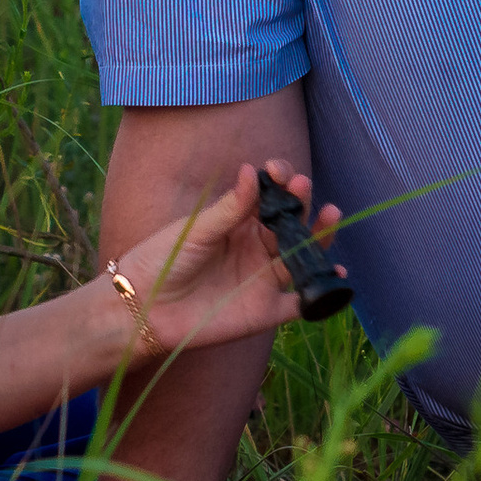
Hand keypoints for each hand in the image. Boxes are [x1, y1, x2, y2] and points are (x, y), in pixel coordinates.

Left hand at [114, 160, 342, 355]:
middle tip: (301, 186)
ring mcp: (263, 278)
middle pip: (290, 223)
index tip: (279, 170)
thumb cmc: (162, 262)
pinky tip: (337, 272)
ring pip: (301, 256)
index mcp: (238, 224)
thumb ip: (229, 208)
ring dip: (319, 236)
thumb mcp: (194, 230)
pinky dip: (322, 290)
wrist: (143, 309)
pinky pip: (301, 301)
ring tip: (331, 214)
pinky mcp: (266, 309)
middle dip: (300, 202)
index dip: (278, 181)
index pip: (268, 197)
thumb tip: (252, 171)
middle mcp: (255, 248)